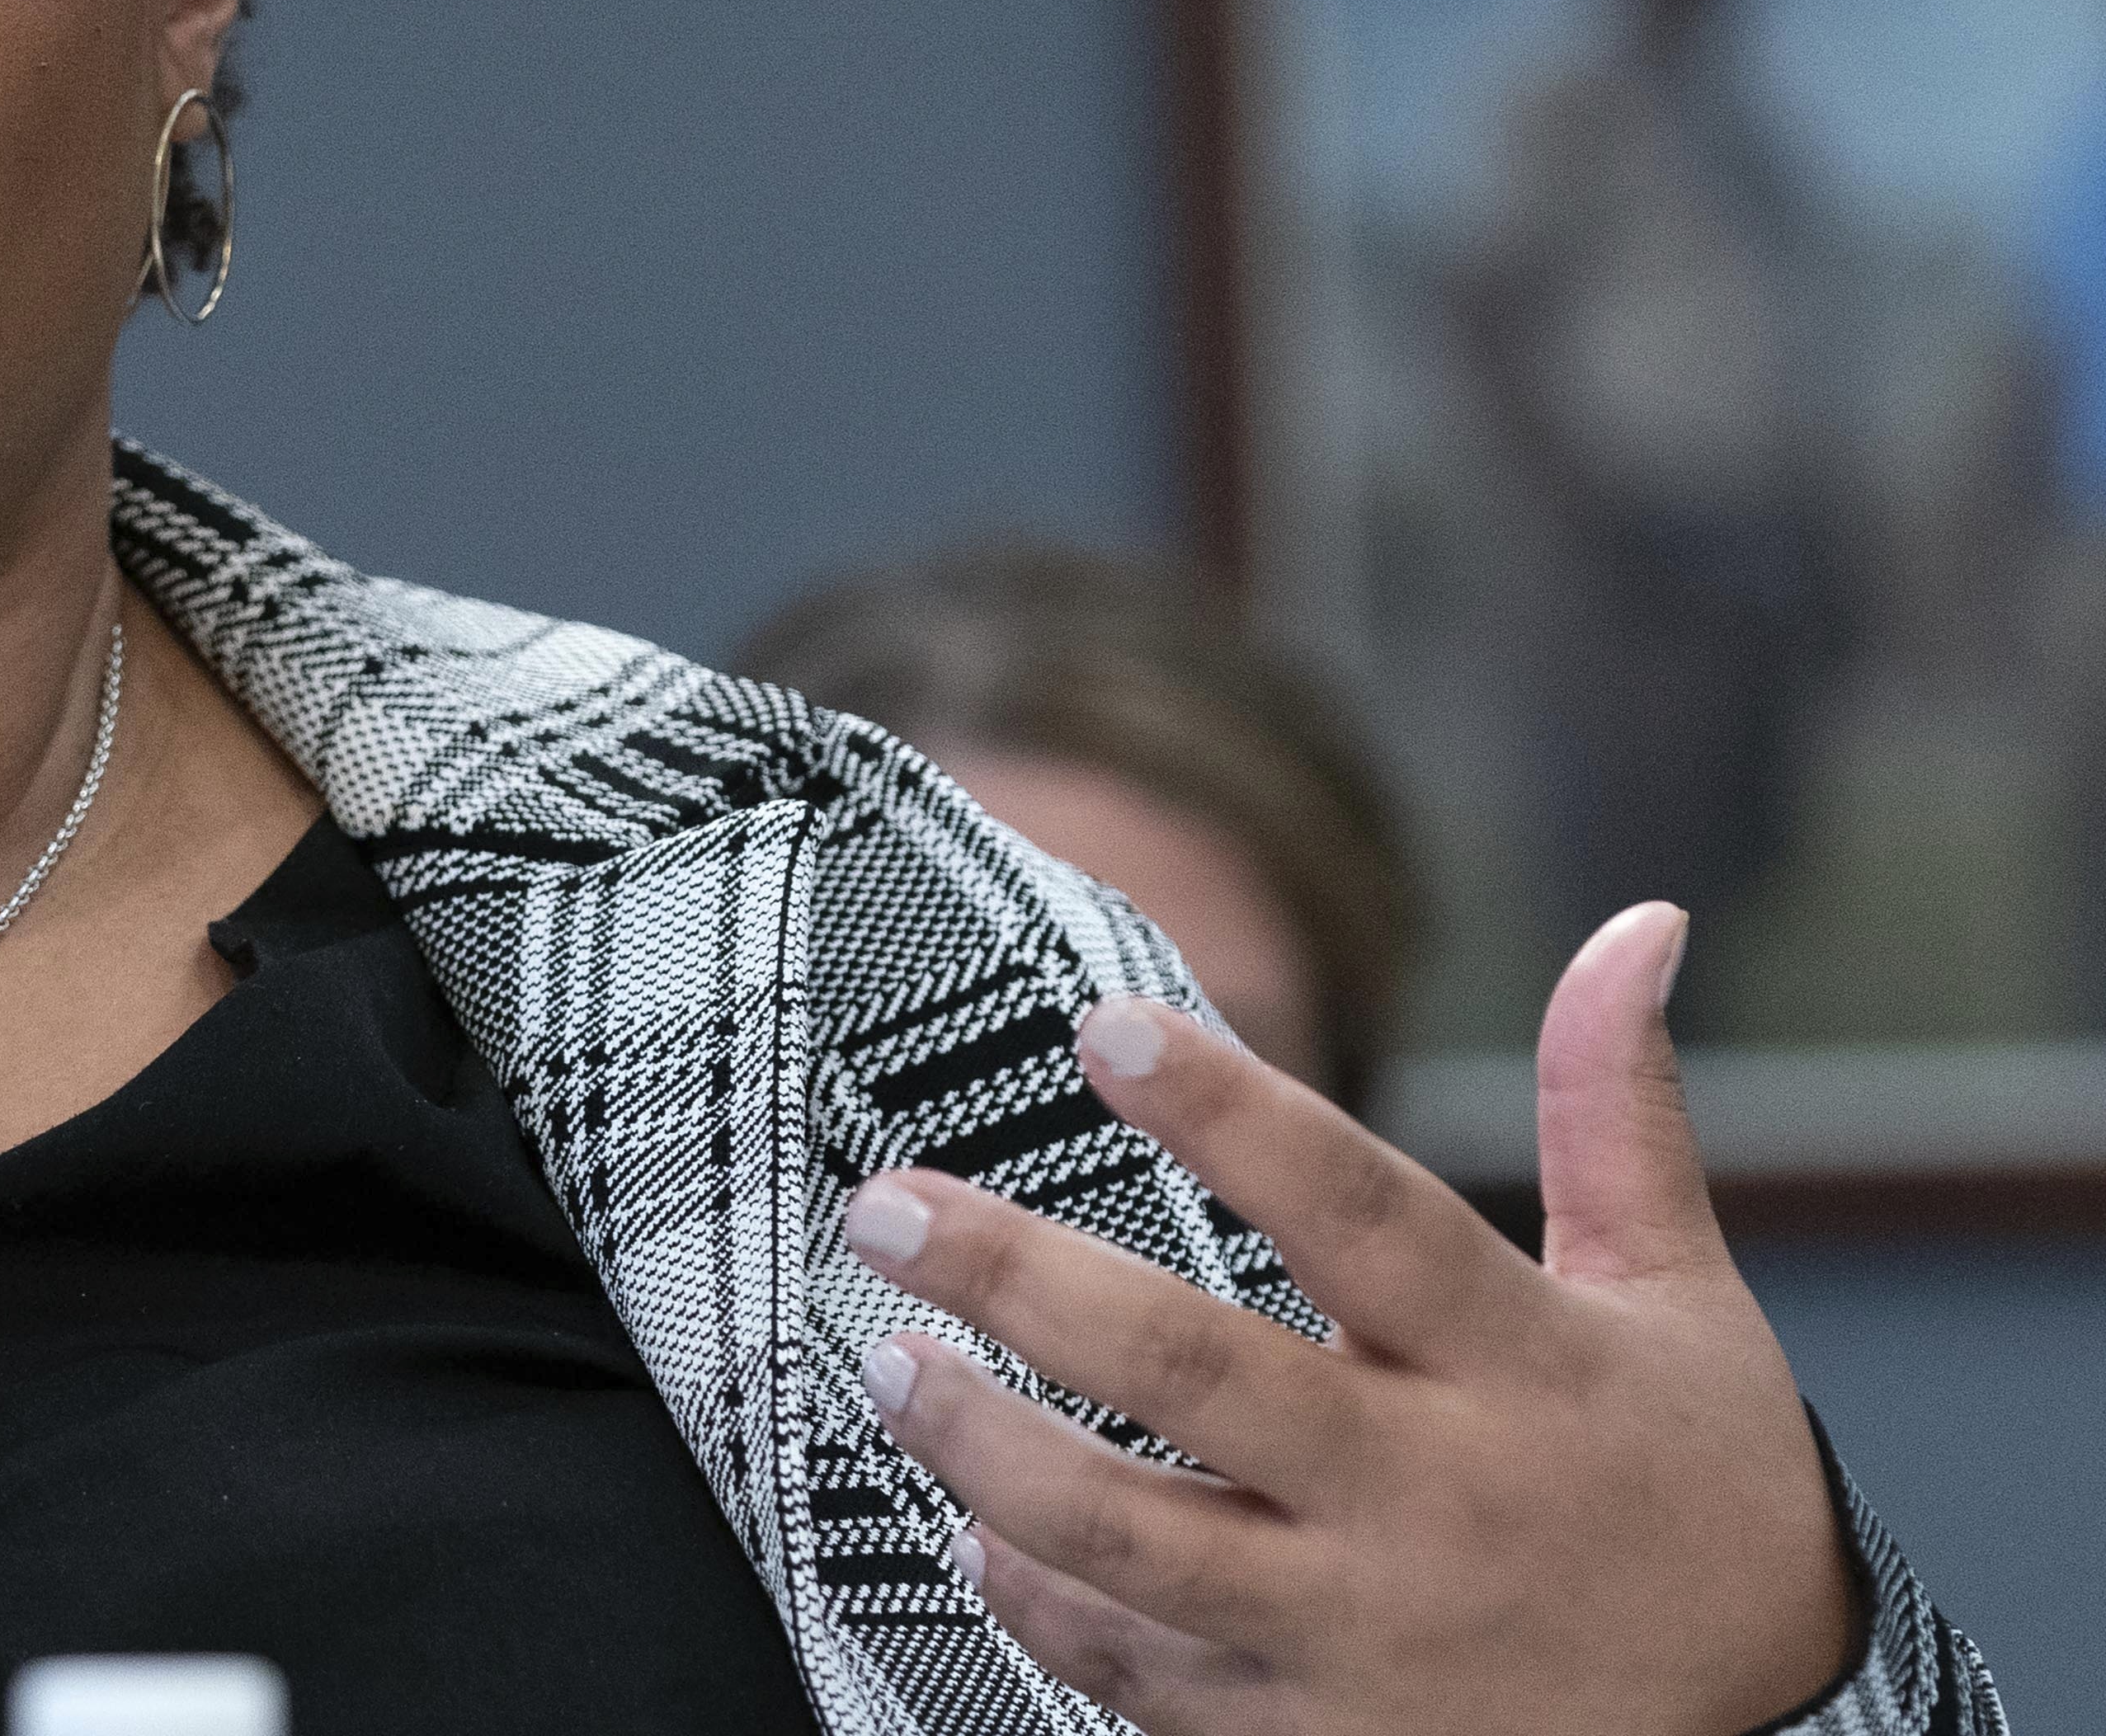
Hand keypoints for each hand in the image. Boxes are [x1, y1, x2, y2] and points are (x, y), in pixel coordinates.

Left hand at [841, 903, 1859, 1734]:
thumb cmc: (1703, 1488)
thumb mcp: (1680, 1298)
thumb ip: (1616, 1112)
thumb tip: (1636, 926)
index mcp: (1521, 1363)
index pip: (1360, 1212)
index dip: (1230, 1113)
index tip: (1098, 1024)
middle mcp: (1434, 1500)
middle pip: (1197, 1372)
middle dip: (1019, 1281)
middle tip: (884, 1209)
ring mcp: (1368, 1638)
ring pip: (1135, 1539)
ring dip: (988, 1450)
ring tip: (884, 1363)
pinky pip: (1148, 1677)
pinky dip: (1048, 1609)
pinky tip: (973, 1537)